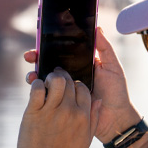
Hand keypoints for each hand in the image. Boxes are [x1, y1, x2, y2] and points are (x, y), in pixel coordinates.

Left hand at [17, 68, 97, 147]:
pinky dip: (36, 84)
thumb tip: (98, 100)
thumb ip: (94, 118)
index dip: (76, 85)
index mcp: (83, 116)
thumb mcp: (86, 140)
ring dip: (51, 77)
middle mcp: (69, 111)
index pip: (83, 88)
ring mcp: (51, 110)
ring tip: (47, 82)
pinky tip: (37, 88)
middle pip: (69, 82)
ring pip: (55, 80)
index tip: (70, 88)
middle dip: (63, 77)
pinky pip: (36, 88)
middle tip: (56, 78)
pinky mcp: (34, 112)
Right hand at [23, 28, 140, 142]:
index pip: (62, 52)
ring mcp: (65, 90)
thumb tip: (97, 28)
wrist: (116, 119)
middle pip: (50, 63)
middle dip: (37, 57)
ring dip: (35, 73)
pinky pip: (48, 94)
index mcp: (81, 64)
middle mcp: (71, 75)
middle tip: (30, 55)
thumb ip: (105, 48)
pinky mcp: (62, 103)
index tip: (40, 40)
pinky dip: (39, 90)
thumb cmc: (117, 92)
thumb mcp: (113, 67)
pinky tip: (36, 87)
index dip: (50, 45)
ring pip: (46, 78)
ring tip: (33, 74)